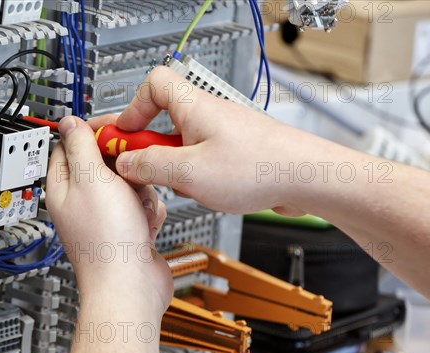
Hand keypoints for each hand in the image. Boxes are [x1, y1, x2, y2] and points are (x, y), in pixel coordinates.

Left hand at [46, 116, 172, 318]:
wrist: (132, 286)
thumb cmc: (107, 241)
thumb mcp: (92, 178)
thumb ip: (81, 145)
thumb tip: (69, 122)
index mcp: (65, 187)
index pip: (71, 144)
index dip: (94, 132)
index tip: (117, 128)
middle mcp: (83, 201)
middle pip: (106, 162)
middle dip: (126, 167)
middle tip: (132, 175)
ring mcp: (108, 216)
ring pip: (130, 182)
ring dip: (142, 191)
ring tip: (138, 209)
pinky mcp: (128, 228)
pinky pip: (144, 204)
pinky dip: (150, 211)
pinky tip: (146, 225)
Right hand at [97, 66, 336, 215]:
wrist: (307, 178)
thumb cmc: (260, 167)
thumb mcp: (189, 172)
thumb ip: (150, 166)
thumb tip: (125, 162)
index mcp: (194, 107)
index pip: (153, 84)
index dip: (132, 107)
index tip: (122, 135)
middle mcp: (208, 115)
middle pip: (163, 120)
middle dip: (149, 148)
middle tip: (140, 170)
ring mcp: (222, 134)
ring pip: (181, 145)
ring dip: (172, 167)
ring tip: (180, 186)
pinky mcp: (233, 154)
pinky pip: (200, 159)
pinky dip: (193, 176)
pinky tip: (202, 192)